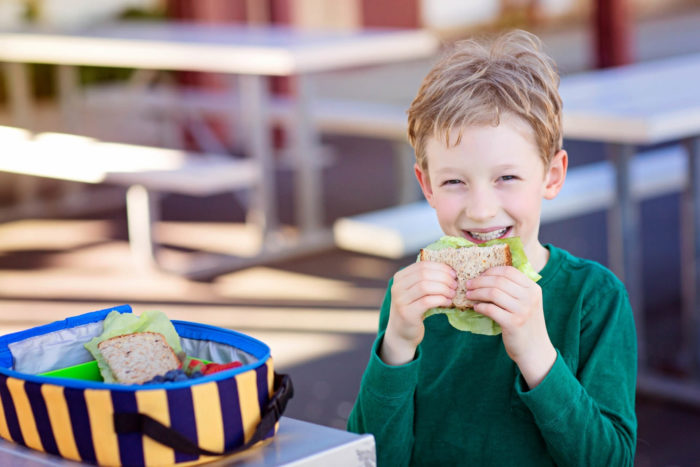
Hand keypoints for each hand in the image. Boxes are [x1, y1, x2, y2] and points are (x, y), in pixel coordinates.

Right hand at [381, 261, 456, 365]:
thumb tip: (449, 269)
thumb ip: (425, 279)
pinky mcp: (407, 313)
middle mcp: (397, 287)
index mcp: (400, 277)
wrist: (401, 332)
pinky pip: (427, 301)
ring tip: (452, 294)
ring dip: (443, 289)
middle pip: (424, 274)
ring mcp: (400, 300)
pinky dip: (441, 300)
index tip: (453, 274)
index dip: (440, 267)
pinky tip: (448, 302)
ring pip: (425, 286)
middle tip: (455, 284)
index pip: (422, 265)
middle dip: (443, 278)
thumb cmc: (413, 308)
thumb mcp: (415, 291)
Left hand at [466, 266, 555, 388]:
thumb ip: (514, 290)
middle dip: (479, 281)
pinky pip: (491, 309)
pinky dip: (480, 306)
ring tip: (469, 295)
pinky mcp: (513, 323)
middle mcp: (530, 297)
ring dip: (477, 293)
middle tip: (468, 285)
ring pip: (493, 293)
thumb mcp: (526, 303)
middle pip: (498, 281)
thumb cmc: (526, 324)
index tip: (479, 275)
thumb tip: (485, 276)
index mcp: (533, 288)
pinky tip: (476, 307)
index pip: (509, 271)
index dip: (491, 271)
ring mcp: (523, 310)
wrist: (535, 350)